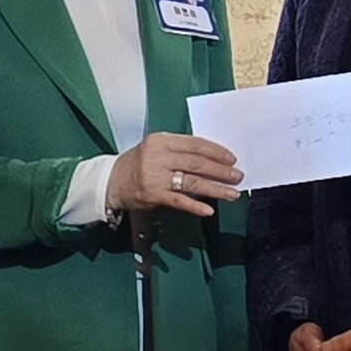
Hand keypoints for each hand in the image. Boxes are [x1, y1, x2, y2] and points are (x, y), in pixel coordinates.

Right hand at [108, 133, 241, 219]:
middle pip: (196, 163)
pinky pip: (179, 201)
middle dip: (220, 171)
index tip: (232, 159)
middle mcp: (158, 156)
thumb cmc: (140, 163)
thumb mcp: (157, 149)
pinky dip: (195, 206)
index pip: (195, 144)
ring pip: (192, 182)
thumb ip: (181, 151)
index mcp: (162, 141)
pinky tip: (209, 210)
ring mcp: (155, 176)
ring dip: (215, 189)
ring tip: (232, 194)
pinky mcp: (153, 195)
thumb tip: (214, 160)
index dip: (216, 152)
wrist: (112, 181)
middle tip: (238, 177)